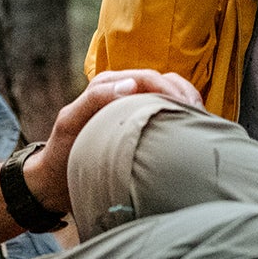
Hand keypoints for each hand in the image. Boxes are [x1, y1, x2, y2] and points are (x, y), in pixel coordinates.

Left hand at [18, 69, 203, 212]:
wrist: (54, 180)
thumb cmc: (61, 151)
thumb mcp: (71, 122)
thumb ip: (95, 99)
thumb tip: (132, 83)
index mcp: (108, 85)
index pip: (149, 78)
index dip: (170, 89)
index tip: (187, 108)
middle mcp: (123, 90)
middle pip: (164, 83)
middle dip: (185, 95)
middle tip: (201, 116)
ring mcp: (133, 106)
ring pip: (170, 94)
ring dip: (188, 103)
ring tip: (203, 121)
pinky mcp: (139, 123)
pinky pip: (166, 111)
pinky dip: (182, 116)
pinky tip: (193, 129)